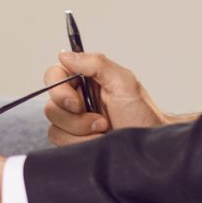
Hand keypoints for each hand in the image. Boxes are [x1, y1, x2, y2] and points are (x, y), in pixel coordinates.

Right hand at [42, 51, 172, 145]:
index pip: (54, 76)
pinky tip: (98, 142)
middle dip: (76, 118)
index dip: (59, 90)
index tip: (77, 104)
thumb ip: (96, 63)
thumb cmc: (143, 115)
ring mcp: (75, 121)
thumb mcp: (124, 83)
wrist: (149, 147)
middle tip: (100, 121)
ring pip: (55, 126)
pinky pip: (60, 141)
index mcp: (87, 80)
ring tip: (103, 131)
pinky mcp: (74, 140)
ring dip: (80, 132)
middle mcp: (78, 98)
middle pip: (52, 105)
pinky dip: (80, 144)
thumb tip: (65, 54)